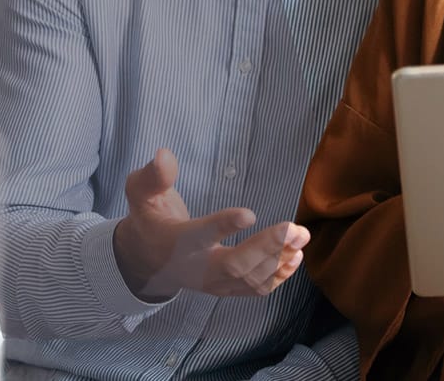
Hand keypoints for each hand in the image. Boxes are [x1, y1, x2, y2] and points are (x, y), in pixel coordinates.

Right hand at [113, 148, 308, 300]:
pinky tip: (296, 257)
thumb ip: (152, 176)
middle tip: (294, 228)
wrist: (146, 261)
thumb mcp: (141, 194)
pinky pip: (253, 289)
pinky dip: (278, 276)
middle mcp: (197, 266)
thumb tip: (164, 154)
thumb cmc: (150, 220)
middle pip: (234, 265)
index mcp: (178, 241)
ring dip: (280, 260)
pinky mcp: (225, 289)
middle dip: (266, 248)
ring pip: (249, 279)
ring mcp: (213, 283)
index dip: (224, 225)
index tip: (249, 213)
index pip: (201, 235)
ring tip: (302, 236)